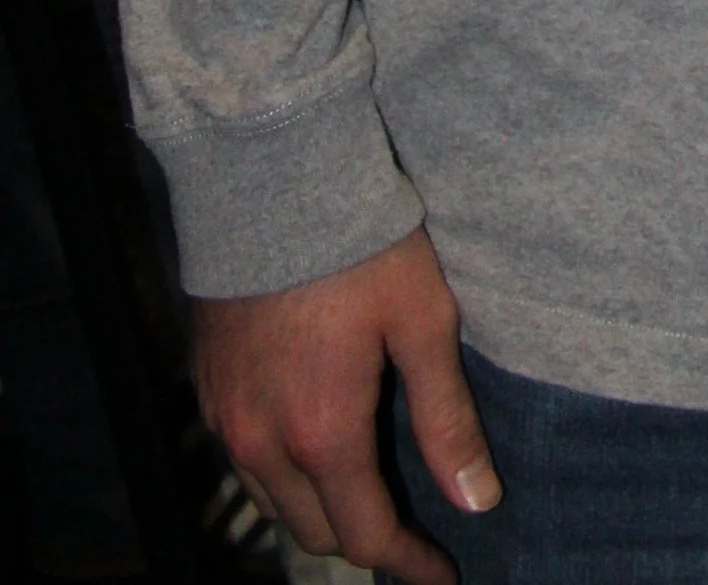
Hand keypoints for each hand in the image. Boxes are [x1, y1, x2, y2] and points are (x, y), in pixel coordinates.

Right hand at [193, 226, 499, 584]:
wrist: (273, 182)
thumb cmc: (361, 247)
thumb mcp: (423, 324)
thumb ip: (446, 419)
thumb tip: (478, 500)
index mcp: (321, 433)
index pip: (364, 535)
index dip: (408, 562)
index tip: (442, 574)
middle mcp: (262, 442)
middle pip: (315, 530)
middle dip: (365, 540)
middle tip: (412, 531)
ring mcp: (227, 418)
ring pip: (276, 500)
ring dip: (320, 510)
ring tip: (367, 492)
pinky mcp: (209, 389)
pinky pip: (247, 460)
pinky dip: (284, 472)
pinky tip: (314, 442)